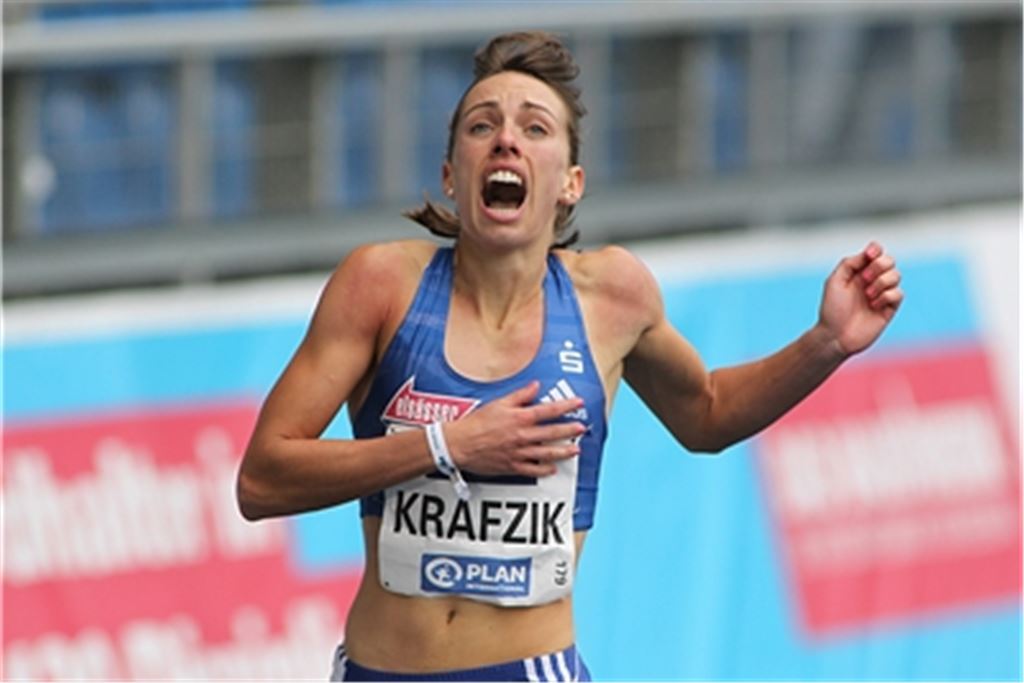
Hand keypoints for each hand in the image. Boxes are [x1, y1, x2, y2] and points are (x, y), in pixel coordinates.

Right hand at [442, 381, 585, 476]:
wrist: (459, 444)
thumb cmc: (476, 423)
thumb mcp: (498, 403)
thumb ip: (520, 395)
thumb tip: (535, 386)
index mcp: (520, 418)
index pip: (548, 411)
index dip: (566, 406)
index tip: (578, 403)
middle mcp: (522, 436)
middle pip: (552, 433)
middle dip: (569, 430)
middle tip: (581, 428)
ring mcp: (519, 453)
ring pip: (547, 453)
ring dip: (563, 451)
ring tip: (575, 450)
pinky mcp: (512, 466)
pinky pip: (533, 470)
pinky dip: (544, 470)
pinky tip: (552, 468)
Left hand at [818, 241, 903, 356]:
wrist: (835, 336)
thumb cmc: (831, 310)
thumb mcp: (834, 281)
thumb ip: (850, 263)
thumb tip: (869, 252)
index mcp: (857, 272)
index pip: (875, 253)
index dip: (876, 250)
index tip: (869, 255)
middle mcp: (871, 281)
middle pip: (889, 260)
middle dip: (879, 266)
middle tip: (864, 279)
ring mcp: (881, 294)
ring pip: (896, 275)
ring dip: (881, 282)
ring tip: (868, 295)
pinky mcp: (889, 308)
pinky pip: (898, 293)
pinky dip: (886, 296)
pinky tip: (874, 305)